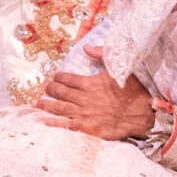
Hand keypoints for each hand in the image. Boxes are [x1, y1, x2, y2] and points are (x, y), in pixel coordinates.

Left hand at [38, 48, 157, 138]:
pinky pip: (64, 125)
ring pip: (58, 108)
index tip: (55, 77)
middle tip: (45, 89)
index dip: (58, 77)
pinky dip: (52, 123)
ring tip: (35, 102)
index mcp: (89, 83)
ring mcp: (83, 114)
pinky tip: (42, 120)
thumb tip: (87, 48)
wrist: (141, 113)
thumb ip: (102, 55)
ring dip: (45, 104)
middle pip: (59, 92)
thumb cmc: (133, 91)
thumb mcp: (120, 68)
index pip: (66, 78)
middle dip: (49, 89)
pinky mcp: (86, 128)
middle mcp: (83, 98)